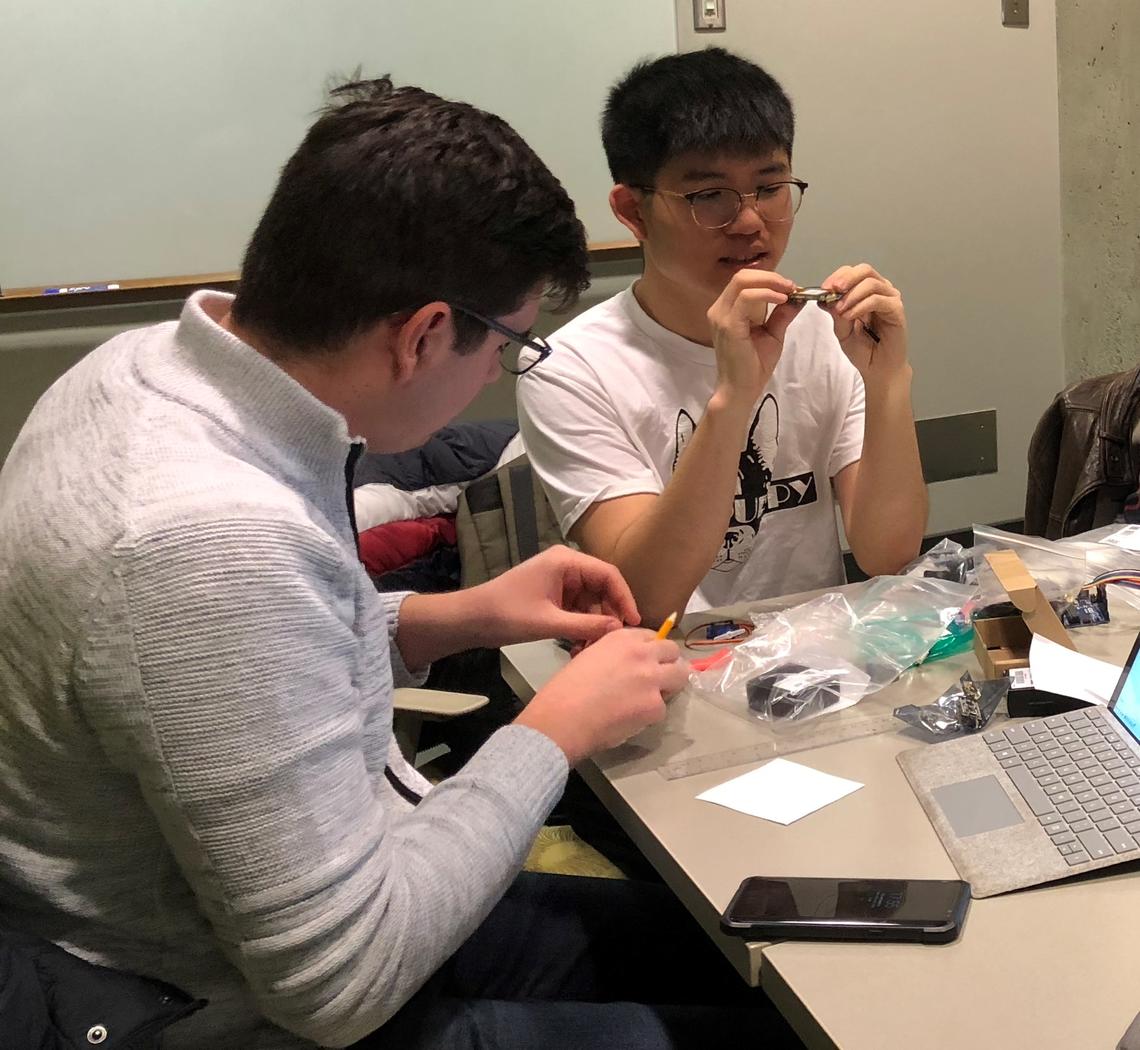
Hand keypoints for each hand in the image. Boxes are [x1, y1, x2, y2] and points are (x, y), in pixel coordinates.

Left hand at [474, 545, 639, 647]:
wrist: (472, 619)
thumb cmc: (508, 614)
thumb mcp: (549, 623)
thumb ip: (586, 625)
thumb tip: (619, 629)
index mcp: (566, 561)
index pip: (608, 574)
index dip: (624, 598)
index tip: (634, 622)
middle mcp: (566, 565)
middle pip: (602, 587)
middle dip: (609, 614)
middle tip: (614, 640)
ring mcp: (560, 580)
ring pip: (591, 601)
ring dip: (594, 623)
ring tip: (593, 647)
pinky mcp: (553, 594)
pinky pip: (577, 608)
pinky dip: (581, 625)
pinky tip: (580, 645)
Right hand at [515, 628, 688, 764]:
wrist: (563, 718)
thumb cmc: (565, 689)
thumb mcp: (589, 656)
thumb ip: (614, 655)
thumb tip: (626, 666)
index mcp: (622, 638)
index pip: (652, 636)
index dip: (651, 650)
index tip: (646, 661)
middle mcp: (642, 653)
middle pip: (673, 652)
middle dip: (668, 664)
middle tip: (656, 678)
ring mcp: (652, 678)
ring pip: (680, 677)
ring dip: (669, 687)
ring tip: (648, 700)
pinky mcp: (655, 706)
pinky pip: (663, 708)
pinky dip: (650, 715)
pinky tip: (631, 719)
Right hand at [706, 269, 801, 409]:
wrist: (742, 390)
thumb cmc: (754, 366)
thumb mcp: (773, 334)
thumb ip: (781, 314)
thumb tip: (797, 297)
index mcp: (728, 310)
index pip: (745, 281)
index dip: (769, 278)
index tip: (790, 287)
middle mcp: (720, 309)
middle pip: (742, 276)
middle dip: (770, 276)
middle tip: (791, 285)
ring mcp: (721, 316)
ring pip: (742, 281)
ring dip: (769, 282)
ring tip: (789, 291)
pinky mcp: (728, 324)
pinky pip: (746, 297)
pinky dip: (766, 294)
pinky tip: (781, 300)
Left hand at [821, 264, 909, 380]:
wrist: (877, 369)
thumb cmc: (862, 350)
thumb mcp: (841, 329)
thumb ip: (835, 312)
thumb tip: (823, 298)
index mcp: (866, 291)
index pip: (853, 272)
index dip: (838, 276)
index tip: (824, 288)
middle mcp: (881, 290)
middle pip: (865, 270)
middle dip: (846, 279)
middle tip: (833, 290)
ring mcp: (890, 299)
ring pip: (871, 283)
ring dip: (851, 296)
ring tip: (841, 311)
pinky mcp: (897, 310)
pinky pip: (877, 300)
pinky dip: (861, 306)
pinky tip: (850, 316)